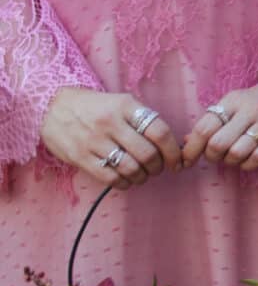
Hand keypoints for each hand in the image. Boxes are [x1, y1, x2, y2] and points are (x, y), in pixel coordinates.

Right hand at [41, 89, 183, 186]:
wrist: (52, 106)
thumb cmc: (95, 106)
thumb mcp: (121, 102)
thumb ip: (143, 119)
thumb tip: (172, 145)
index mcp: (126, 106)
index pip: (159, 131)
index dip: (173, 151)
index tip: (177, 160)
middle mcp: (110, 123)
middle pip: (147, 153)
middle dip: (158, 166)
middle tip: (158, 168)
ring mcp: (94, 141)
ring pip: (130, 168)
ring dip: (142, 177)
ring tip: (142, 174)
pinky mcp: (80, 157)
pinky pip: (110, 178)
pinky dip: (124, 183)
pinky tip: (125, 179)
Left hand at [184, 87, 257, 170]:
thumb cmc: (252, 104)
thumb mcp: (230, 105)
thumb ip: (210, 123)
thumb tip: (186, 143)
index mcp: (235, 101)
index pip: (205, 128)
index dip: (191, 147)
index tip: (186, 159)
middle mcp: (252, 111)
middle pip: (219, 144)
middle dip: (211, 156)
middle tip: (214, 155)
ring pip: (237, 154)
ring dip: (228, 161)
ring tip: (231, 155)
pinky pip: (257, 159)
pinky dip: (246, 164)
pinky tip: (246, 159)